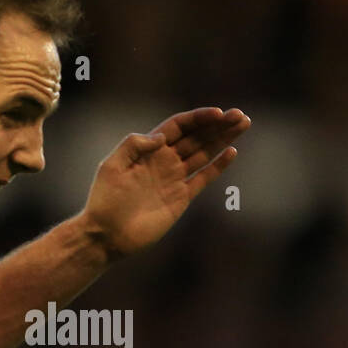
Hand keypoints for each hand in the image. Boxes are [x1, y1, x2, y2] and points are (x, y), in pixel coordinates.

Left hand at [80, 107, 250, 258]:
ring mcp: (174, 179)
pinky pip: (204, 178)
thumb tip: (161, 138)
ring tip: (242, 124)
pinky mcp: (182, 198)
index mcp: (148, 149)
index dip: (198, 118)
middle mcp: (164, 161)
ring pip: (204, 153)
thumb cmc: (105, 200)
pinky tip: (232, 152)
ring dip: (223, 139)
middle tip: (239, 115)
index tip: (218, 113)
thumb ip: (133, 146)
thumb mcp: (111, 166)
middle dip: (218, 125)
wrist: (107, 234)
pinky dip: (218, 166)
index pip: (178, 127)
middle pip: (196, 137)